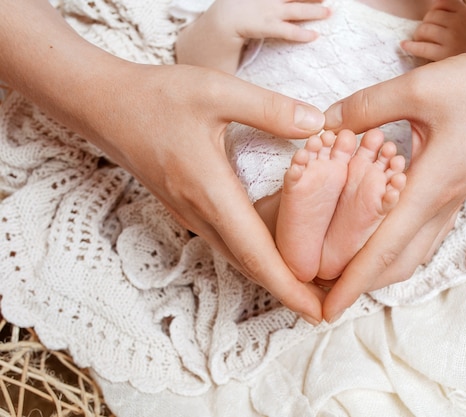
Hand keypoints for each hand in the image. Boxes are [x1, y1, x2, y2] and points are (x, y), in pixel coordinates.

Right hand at [0, 0, 327, 323]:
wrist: (103, 106)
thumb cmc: (155, 97)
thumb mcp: (216, 92)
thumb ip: (269, 109)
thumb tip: (318, 125)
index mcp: (210, 193)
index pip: (256, 253)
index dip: (290, 286)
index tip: (318, 311)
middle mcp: (200, 214)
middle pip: (251, 266)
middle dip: (290, 290)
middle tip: (328, 304)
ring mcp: (191, 215)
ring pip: (238, 257)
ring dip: (273, 275)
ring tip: (309, 283)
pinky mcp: (188, 208)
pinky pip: (227, 242)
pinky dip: (255, 256)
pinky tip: (274, 249)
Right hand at [218, 0, 330, 41]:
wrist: (222, 18)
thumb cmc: (240, 5)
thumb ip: (272, 0)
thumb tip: (283, 3)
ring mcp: (269, 10)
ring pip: (297, 9)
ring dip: (314, 11)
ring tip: (329, 12)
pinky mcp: (266, 26)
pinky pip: (286, 30)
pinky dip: (301, 34)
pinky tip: (313, 36)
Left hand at [321, 0, 465, 321]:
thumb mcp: (417, 89)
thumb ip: (366, 108)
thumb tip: (326, 124)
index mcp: (431, 188)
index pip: (385, 248)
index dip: (353, 281)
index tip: (327, 309)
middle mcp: (443, 204)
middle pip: (399, 262)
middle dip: (363, 282)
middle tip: (326, 287)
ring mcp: (453, 200)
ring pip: (414, 251)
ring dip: (380, 266)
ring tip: (346, 268)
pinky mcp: (457, 190)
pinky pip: (425, 233)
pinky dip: (398, 246)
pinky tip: (379, 236)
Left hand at [401, 0, 465, 61]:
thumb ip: (456, 14)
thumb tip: (434, 4)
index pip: (440, 4)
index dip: (433, 13)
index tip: (434, 24)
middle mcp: (460, 24)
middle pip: (430, 16)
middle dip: (425, 25)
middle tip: (428, 36)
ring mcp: (453, 40)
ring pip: (424, 29)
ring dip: (418, 35)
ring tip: (421, 42)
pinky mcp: (444, 57)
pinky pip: (421, 47)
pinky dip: (410, 46)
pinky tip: (405, 45)